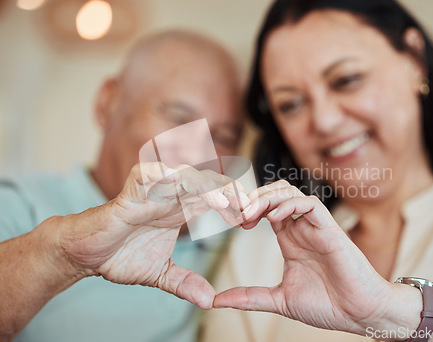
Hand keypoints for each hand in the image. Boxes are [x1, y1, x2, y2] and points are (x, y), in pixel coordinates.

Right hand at [57, 163, 248, 309]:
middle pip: (206, 183)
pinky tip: (177, 181)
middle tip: (247, 208)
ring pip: (184, 176)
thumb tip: (209, 300)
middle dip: (227, 192)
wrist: (87, 255)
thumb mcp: (160, 273)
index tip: (249, 221)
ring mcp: (151, 191)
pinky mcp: (130, 191)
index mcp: (181, 209)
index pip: (214, 198)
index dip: (232, 205)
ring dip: (204, 185)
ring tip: (221, 201)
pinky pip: (147, 175)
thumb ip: (184, 282)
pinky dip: (162, 175)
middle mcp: (170, 196)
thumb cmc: (122, 256)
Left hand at [213, 180, 395, 334]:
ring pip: (290, 192)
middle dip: (252, 198)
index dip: (245, 209)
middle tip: (236, 214)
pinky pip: (310, 203)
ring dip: (266, 197)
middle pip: (274, 193)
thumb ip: (250, 297)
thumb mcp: (279, 300)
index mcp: (289, 239)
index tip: (230, 221)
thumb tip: (217, 301)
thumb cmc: (327, 305)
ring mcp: (315, 227)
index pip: (265, 209)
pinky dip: (290, 204)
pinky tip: (274, 217)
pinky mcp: (330, 229)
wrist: (359, 315)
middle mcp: (301, 228)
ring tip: (250, 214)